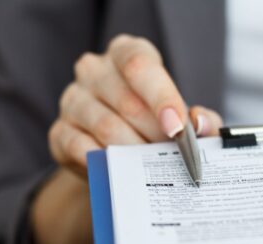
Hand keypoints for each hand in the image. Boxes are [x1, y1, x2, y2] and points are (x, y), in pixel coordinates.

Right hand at [48, 34, 221, 178]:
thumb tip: (202, 123)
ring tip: (153, 166)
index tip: (178, 128)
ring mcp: (72, 99)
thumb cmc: (158, 125)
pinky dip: (106, 163)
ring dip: (135, 152)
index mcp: (127, 53)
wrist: (122, 154)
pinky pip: (81, 148)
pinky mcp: (59, 132)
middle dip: (156, 135)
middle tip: (173, 157)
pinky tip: (123, 171)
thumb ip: (202, 119)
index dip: (161, 96)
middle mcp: (94, 69)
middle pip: (127, 102)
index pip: (138, 64)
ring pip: (106, 127)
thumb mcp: (184, 117)